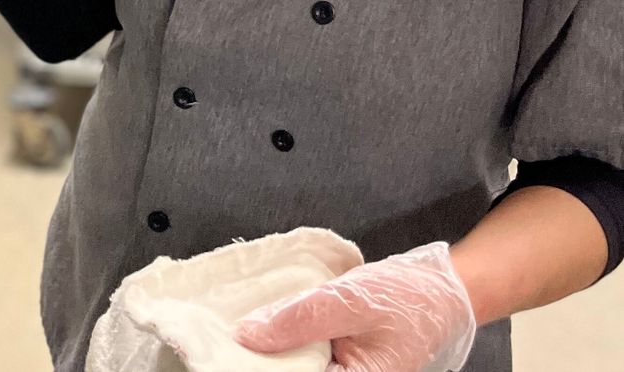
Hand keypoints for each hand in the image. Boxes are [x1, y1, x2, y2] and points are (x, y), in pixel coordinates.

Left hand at [233, 242, 475, 371]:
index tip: (223, 352)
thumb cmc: (400, 298)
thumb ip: (297, 320)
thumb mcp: (346, 301)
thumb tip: (245, 336)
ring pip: (292, 367)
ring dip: (267, 353)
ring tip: (236, 332)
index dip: (258, 366)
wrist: (434, 292)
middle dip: (259, 359)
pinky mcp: (333, 365)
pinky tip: (261, 328)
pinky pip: (302, 360)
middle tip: (222, 338)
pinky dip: (282, 345)